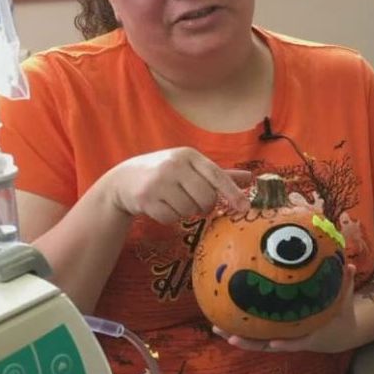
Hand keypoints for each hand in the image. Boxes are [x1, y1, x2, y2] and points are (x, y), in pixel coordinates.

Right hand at [106, 147, 251, 224]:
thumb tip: (250, 178)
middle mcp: (174, 165)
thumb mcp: (190, 167)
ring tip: (174, 201)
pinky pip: (171, 218)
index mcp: (189, 155)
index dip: (232, 192)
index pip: (216, 175)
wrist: (124, 179)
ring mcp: (158, 181)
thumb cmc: (165, 173)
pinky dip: (170, 217)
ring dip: (186, 212)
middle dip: (205, 206)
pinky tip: (162, 206)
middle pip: (205, 197)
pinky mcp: (145, 198)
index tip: (245, 207)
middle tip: (197, 204)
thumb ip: (218, 174)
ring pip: (189, 210)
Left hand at [214, 262, 358, 353]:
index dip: (284, 344)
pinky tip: (222, 314)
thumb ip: (346, 282)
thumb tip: (350, 265)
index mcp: (308, 336)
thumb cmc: (339, 314)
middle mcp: (290, 340)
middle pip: (265, 345)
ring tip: (215, 327)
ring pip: (254, 341)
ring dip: (234, 335)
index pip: (295, 343)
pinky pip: (254, 331)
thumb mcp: (344, 299)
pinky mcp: (272, 333)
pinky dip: (239, 324)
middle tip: (229, 335)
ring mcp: (279, 338)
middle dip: (247, 342)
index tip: (272, 343)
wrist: (336, 334)